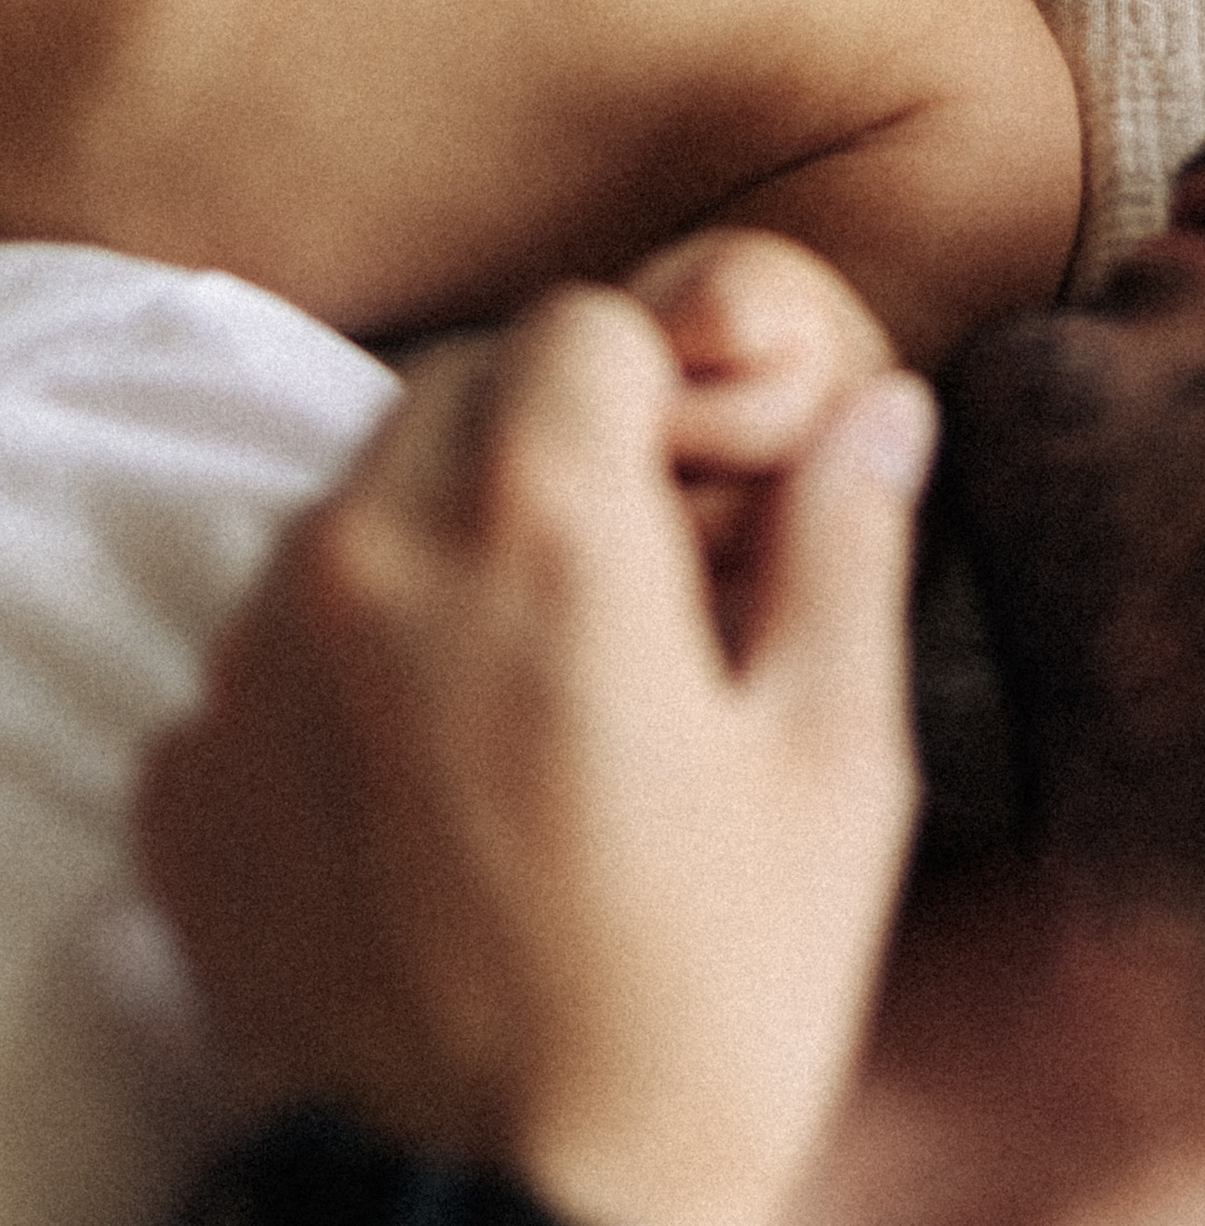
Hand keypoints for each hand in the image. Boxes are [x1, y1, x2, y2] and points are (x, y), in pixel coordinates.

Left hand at [136, 256, 934, 1225]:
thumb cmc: (701, 1014)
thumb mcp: (833, 771)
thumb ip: (849, 549)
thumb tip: (882, 407)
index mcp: (543, 531)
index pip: (584, 321)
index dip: (666, 385)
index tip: (710, 486)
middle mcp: (368, 562)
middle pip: (460, 390)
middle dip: (555, 442)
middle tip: (640, 582)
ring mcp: (253, 672)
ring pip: (358, 501)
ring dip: (449, 539)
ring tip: (541, 689)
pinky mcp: (191, 782)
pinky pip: (271, 641)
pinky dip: (350, 663)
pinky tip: (441, 780)